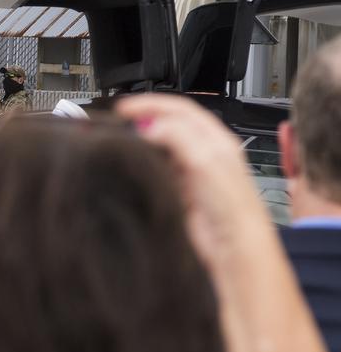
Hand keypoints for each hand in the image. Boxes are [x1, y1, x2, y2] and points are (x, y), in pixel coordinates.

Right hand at [114, 94, 268, 270]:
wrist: (231, 247)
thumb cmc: (233, 208)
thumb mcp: (206, 161)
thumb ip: (179, 137)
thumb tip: (151, 126)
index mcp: (216, 139)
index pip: (181, 110)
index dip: (152, 105)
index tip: (125, 108)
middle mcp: (204, 154)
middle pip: (169, 127)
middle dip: (144, 120)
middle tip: (118, 123)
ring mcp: (190, 174)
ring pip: (161, 148)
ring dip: (141, 143)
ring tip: (120, 142)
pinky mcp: (179, 194)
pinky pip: (156, 172)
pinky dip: (141, 166)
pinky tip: (131, 168)